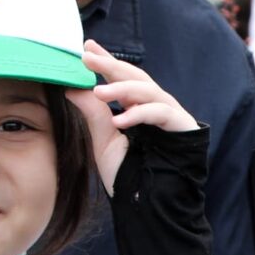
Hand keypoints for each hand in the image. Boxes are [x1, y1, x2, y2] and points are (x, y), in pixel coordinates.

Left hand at [72, 41, 199, 192]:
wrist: (150, 206)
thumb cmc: (128, 177)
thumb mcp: (103, 142)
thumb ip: (93, 114)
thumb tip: (71, 87)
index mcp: (137, 108)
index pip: (122, 78)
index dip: (106, 61)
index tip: (86, 48)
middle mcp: (156, 106)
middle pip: (135, 76)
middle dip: (111, 65)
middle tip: (87, 57)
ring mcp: (171, 114)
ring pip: (147, 90)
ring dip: (122, 89)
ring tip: (98, 92)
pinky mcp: (182, 126)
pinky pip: (160, 112)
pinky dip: (139, 113)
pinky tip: (119, 119)